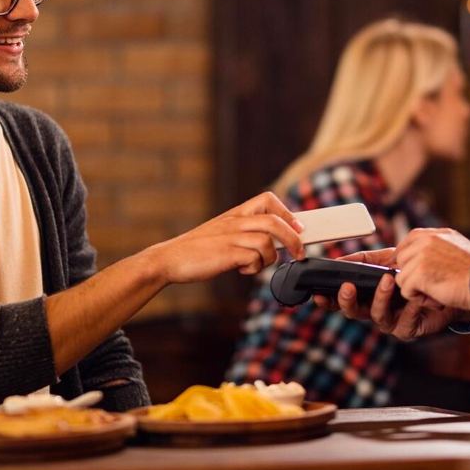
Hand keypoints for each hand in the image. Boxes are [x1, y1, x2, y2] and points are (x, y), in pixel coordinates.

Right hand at [143, 192, 304, 283]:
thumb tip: (271, 243)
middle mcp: (234, 221)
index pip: (267, 199)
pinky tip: (242, 270)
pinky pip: (254, 258)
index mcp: (234, 213)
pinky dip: (254, 268)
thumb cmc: (196, 249)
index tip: (298, 226)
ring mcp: (230, 237)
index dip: (287, 212)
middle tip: (300, 252)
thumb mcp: (221, 233)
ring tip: (257, 265)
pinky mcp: (227, 254)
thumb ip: (243, 233)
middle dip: (293, 238)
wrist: (169, 259)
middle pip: (275, 221)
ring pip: (267, 241)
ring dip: (270, 258)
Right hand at [311, 248, 459, 340]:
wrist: (445, 285)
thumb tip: (341, 260)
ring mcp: (391, 321)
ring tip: (388, 280)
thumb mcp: (388, 259)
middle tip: (347, 286)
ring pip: (377, 316)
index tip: (317, 293)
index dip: (327, 300)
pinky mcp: (409, 329)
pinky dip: (407, 309)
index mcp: (366, 296)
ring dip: (380, 297)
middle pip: (353, 312)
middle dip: (347, 301)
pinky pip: (403, 323)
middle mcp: (375, 310)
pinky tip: (412, 298)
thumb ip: (366, 259)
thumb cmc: (414, 272)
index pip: (342, 300)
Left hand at [392, 228, 469, 311]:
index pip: (408, 241)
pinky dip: (418, 298)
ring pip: (402, 276)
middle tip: (430, 286)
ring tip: (435, 293)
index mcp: (436, 234)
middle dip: (411, 275)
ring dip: (415, 289)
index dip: (406, 258)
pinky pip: (405, 289)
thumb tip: (417, 257)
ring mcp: (421, 255)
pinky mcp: (418, 273)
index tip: (411, 271)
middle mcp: (426, 240)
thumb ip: (437, 247)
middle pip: (401, 259)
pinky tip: (434, 298)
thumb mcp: (457, 248)